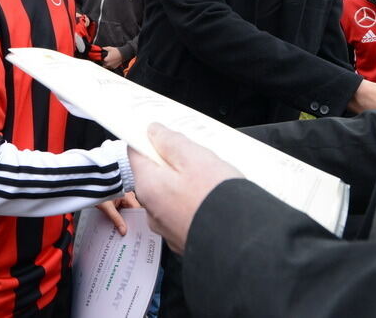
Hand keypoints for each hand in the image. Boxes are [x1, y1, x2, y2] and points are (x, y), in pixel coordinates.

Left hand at [95, 191, 140, 235]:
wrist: (90, 189)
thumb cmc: (99, 193)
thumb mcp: (108, 208)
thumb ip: (116, 219)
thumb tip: (124, 230)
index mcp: (128, 196)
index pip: (138, 210)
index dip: (137, 220)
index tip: (136, 230)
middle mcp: (128, 198)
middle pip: (134, 212)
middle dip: (131, 222)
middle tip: (129, 232)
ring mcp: (124, 201)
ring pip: (129, 214)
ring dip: (126, 221)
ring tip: (124, 230)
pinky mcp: (119, 203)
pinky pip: (124, 212)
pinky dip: (122, 219)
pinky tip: (120, 225)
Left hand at [101, 46, 124, 69]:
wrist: (123, 54)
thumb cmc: (116, 51)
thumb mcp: (109, 48)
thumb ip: (104, 48)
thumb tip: (102, 48)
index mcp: (106, 60)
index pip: (101, 60)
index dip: (102, 59)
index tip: (104, 57)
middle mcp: (108, 64)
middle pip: (103, 64)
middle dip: (104, 62)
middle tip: (105, 59)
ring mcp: (111, 66)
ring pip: (106, 67)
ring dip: (106, 65)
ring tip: (109, 61)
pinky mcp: (114, 67)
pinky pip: (110, 67)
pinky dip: (110, 66)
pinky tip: (111, 62)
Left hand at [129, 123, 242, 252]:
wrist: (240, 243)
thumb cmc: (215, 198)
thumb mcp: (194, 157)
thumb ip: (170, 141)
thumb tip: (153, 131)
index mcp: (148, 186)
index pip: (135, 155)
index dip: (149, 142)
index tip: (166, 138)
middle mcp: (151, 210)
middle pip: (153, 176)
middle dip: (171, 165)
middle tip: (197, 160)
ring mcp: (166, 229)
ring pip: (169, 197)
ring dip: (183, 187)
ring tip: (209, 183)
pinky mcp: (183, 240)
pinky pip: (181, 215)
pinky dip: (191, 207)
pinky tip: (211, 203)